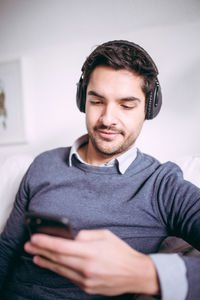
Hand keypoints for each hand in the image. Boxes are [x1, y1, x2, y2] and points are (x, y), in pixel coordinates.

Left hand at [24, 229, 158, 295]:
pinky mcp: (87, 288)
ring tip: (36, 256)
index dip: (46, 242)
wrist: (135, 274)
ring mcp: (86, 280)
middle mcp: (87, 267)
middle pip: (58, 258)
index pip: (62, 246)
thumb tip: (71, 238)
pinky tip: (52, 265)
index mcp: (92, 252)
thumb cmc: (121, 252)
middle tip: (29, 246)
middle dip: (41, 251)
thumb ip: (86, 236)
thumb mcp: (105, 235)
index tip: (34, 238)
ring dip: (46, 262)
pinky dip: (59, 269)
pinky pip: (69, 277)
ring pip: (61, 269)